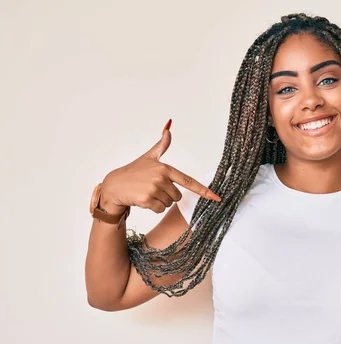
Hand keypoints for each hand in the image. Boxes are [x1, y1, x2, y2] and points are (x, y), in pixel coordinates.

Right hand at [100, 119, 220, 213]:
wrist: (115, 185)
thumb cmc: (133, 172)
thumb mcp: (149, 157)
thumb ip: (162, 145)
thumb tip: (168, 127)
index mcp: (165, 168)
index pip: (189, 181)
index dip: (204, 191)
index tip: (217, 198)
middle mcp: (161, 178)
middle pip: (178, 196)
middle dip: (167, 195)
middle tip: (153, 188)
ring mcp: (154, 189)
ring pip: (169, 203)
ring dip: (160, 202)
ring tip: (147, 193)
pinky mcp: (147, 200)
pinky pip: (160, 209)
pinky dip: (153, 208)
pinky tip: (144, 200)